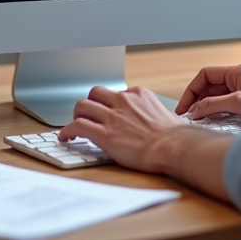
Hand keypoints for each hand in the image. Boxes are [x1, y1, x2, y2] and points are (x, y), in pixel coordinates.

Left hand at [58, 86, 189, 173]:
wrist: (173, 147)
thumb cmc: (173, 136)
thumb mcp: (163, 113)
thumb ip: (149, 111)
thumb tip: (148, 119)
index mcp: (138, 94)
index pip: (115, 93)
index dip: (108, 104)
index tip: (107, 112)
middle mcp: (123, 101)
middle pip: (95, 93)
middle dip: (89, 103)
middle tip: (88, 115)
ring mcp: (112, 116)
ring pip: (82, 106)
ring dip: (77, 115)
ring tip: (75, 125)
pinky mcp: (104, 134)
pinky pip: (78, 125)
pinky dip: (67, 130)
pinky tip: (66, 137)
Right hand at [175, 64, 240, 119]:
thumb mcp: (240, 103)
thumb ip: (214, 105)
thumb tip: (194, 110)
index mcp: (236, 72)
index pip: (205, 75)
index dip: (191, 90)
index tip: (184, 106)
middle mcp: (239, 78)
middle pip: (210, 86)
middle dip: (197, 100)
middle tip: (188, 116)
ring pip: (218, 96)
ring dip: (207, 107)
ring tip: (198, 121)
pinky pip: (227, 103)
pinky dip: (218, 111)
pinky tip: (215, 122)